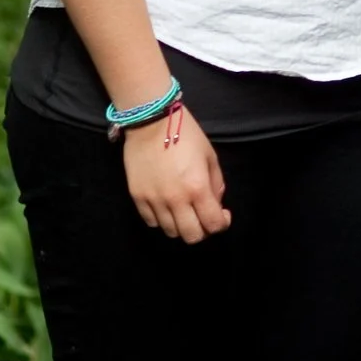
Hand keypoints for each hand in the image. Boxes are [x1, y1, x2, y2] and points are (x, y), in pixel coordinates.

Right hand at [123, 106, 230, 242]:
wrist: (151, 123)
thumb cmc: (186, 136)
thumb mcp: (210, 156)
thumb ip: (216, 184)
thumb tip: (215, 205)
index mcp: (197, 188)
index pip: (213, 224)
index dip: (221, 224)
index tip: (222, 215)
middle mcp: (175, 200)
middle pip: (191, 236)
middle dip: (202, 231)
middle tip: (204, 217)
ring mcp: (154, 201)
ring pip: (171, 232)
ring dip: (182, 225)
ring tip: (185, 210)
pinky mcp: (137, 198)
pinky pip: (151, 222)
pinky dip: (162, 220)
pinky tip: (167, 206)